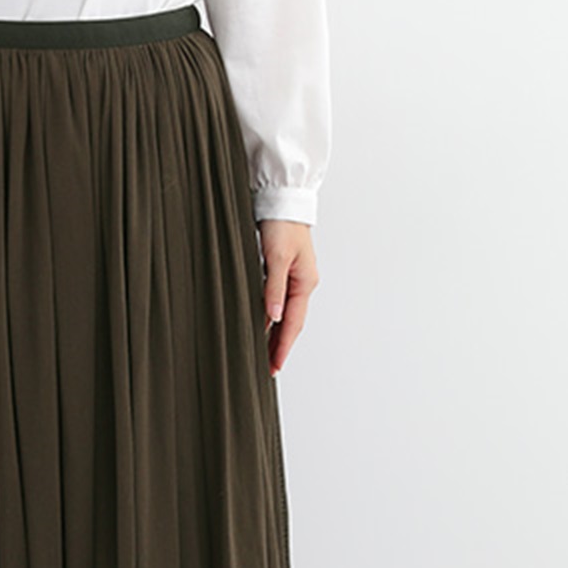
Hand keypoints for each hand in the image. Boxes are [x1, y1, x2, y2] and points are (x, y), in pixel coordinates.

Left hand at [257, 219, 319, 375]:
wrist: (282, 199)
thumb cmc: (281, 224)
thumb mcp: (275, 258)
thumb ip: (273, 289)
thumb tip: (273, 318)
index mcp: (304, 282)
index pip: (293, 323)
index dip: (283, 347)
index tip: (275, 366)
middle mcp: (302, 283)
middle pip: (291, 323)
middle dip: (280, 346)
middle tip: (269, 368)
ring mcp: (294, 277)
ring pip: (284, 314)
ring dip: (275, 334)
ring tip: (264, 353)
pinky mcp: (283, 271)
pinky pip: (279, 301)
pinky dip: (271, 316)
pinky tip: (263, 325)